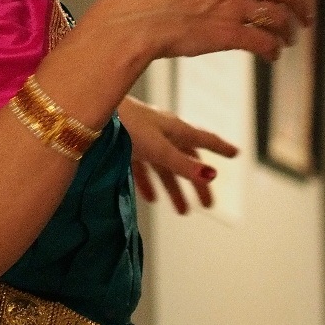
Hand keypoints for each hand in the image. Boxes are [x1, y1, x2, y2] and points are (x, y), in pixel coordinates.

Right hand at [90, 0, 324, 66]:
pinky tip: (270, 56)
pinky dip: (274, 51)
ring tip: (286, 41)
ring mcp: (230, 4)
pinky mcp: (226, 33)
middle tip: (305, 19)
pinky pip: (265, 43)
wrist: (133, 18)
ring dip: (290, 32)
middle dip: (303, 6)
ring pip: (281, 16)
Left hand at [118, 95, 237, 213]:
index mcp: (173, 127)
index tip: (236, 153)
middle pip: (185, 158)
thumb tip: (211, 175)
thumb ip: (182, 163)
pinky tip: (151, 198)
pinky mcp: (124, 145)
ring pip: (164, 166)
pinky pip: (142, 167)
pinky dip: (149, 183)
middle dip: (197, 181)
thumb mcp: (158, 148)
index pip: (202, 139)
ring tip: (182, 211)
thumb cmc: (125, 125)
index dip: (219, 147)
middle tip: (208, 204)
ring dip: (174, 188)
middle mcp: (161, 131)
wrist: (88, 113)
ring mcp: (142, 137)